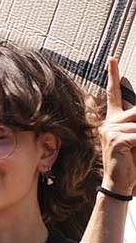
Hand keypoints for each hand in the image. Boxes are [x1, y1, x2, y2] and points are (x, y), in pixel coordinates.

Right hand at [102, 75, 135, 193]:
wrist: (119, 183)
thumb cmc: (129, 162)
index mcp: (112, 121)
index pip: (113, 94)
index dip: (112, 75)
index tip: (112, 59)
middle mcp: (109, 122)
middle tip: (135, 140)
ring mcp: (110, 130)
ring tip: (135, 148)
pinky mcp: (116, 138)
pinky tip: (134, 153)